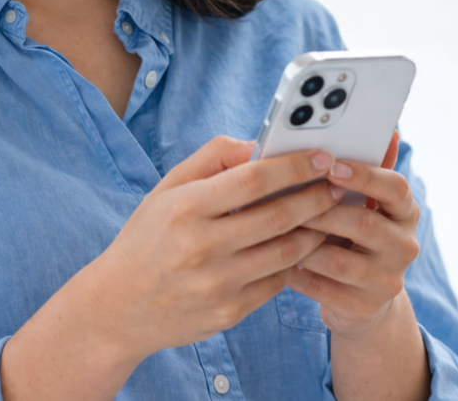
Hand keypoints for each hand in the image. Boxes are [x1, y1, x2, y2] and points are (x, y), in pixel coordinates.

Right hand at [84, 135, 344, 362]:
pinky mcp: (230, 312)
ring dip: (316, 229)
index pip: (253, 179)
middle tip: (338, 183)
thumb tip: (256, 145)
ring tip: (330, 213)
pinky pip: (276, 281)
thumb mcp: (166, 189)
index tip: (320, 156)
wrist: (119, 306)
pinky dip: (295, 261)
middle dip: (317, 196)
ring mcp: (218, 283)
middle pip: (279, 215)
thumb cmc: (145, 239)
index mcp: (185, 206)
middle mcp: (202, 245)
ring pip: (287, 251)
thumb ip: (210, 159)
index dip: (293, 166)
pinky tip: (304, 245)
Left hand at [285, 131, 420, 338]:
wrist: (357, 298)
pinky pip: (321, 286)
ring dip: (302, 241)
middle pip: (364, 221)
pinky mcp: (364, 307)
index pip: (396, 187)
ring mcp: (387, 280)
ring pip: (339, 258)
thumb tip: (383, 128)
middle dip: (320, 208)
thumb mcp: (357, 199)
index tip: (330, 165)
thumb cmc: (346, 232)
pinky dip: (294, 271)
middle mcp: (404, 244)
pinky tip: (274, 258)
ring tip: (273, 227)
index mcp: (403, 210)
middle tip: (286, 197)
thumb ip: (360, 166)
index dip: (364, 175)